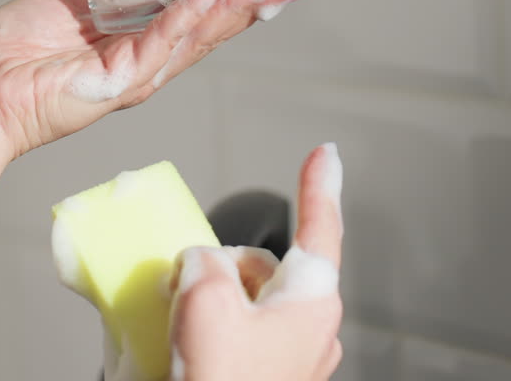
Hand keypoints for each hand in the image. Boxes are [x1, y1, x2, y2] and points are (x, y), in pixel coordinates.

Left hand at [0, 0, 308, 162]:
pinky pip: (164, 38)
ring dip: (236, 5)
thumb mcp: (65, 7)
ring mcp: (134, 75)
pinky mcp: (120, 80)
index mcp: (128, 46)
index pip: (187, 18)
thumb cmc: (10, 53)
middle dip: (249, 3)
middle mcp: (140, 64)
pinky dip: (192, 10)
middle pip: (206, 30)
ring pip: (197, 35)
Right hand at [170, 144, 344, 380]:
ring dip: (211, 303)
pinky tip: (186, 348)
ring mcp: (292, 359)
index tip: (325, 153)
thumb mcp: (204, 298)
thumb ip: (204, 260)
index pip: (319, 228)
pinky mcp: (268, 379)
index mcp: (310, 301)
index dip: (319, 185)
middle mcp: (311, 328)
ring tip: (184, 331)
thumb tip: (201, 264)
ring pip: (245, 302)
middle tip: (186, 291)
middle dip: (221, 268)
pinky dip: (212, 330)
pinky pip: (239, 336)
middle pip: (261, 267)